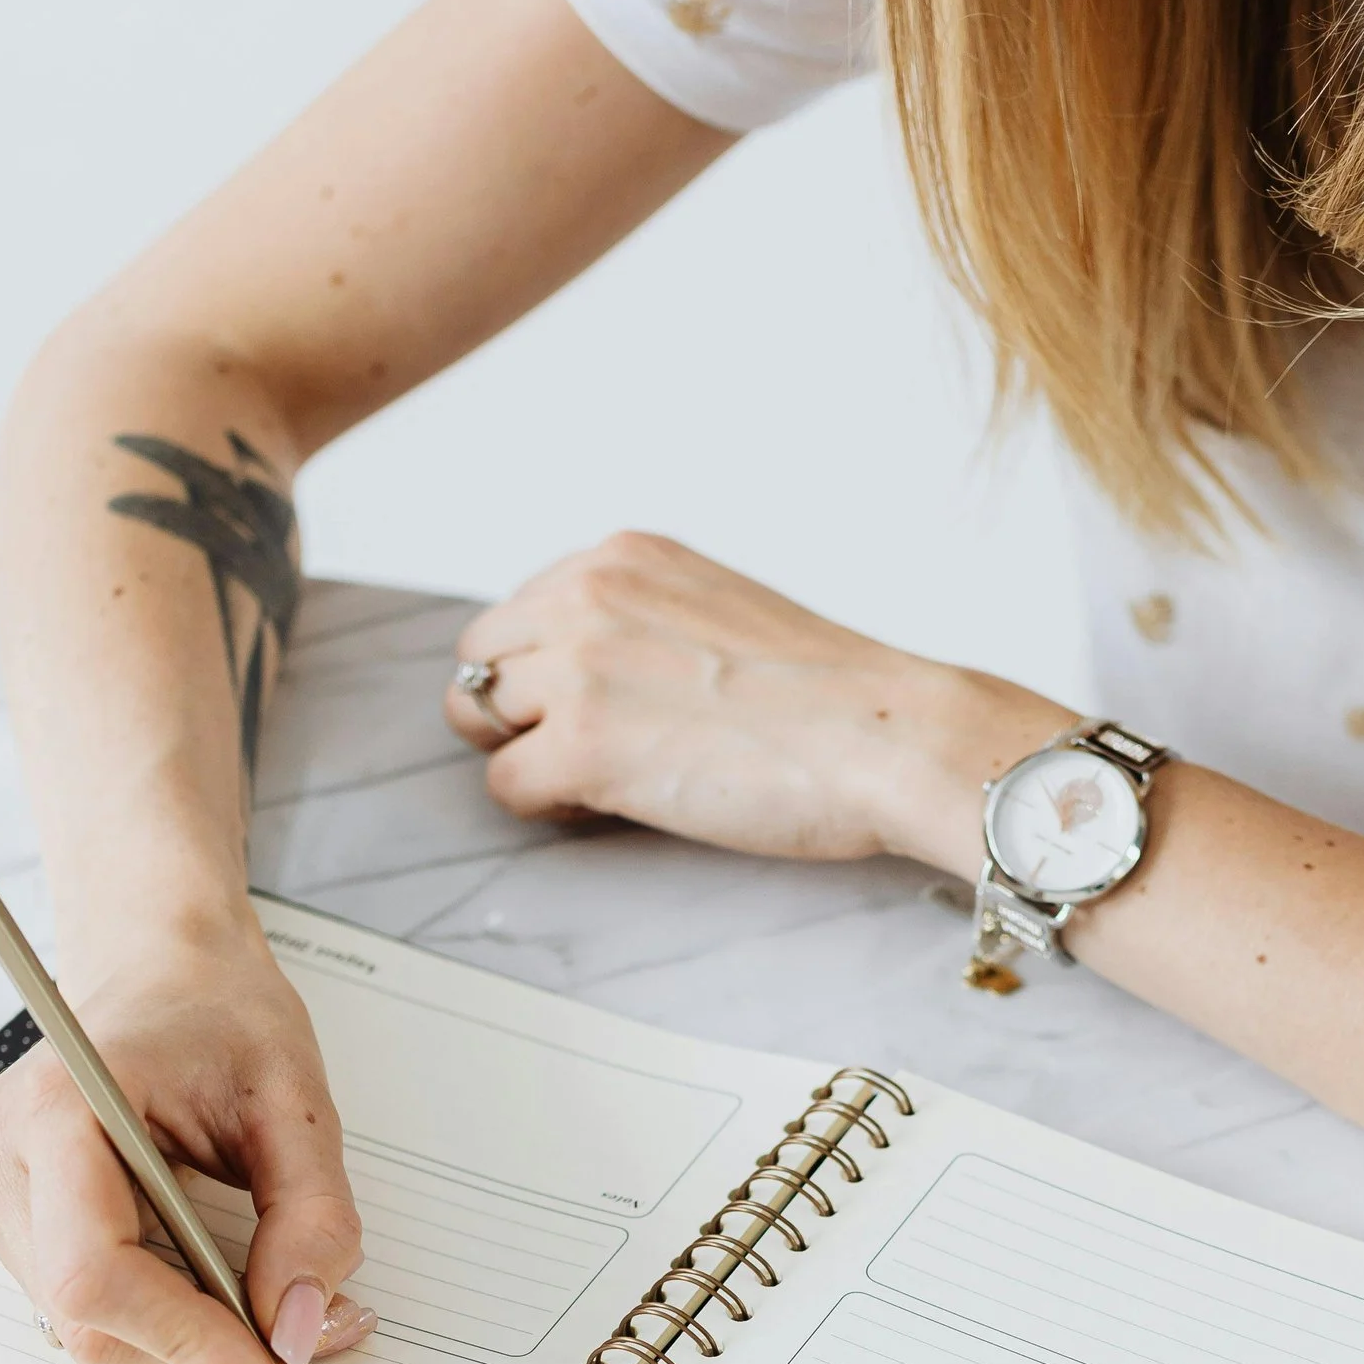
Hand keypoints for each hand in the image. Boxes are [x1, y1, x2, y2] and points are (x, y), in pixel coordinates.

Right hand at [0, 913, 372, 1363]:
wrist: (160, 970)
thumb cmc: (218, 1013)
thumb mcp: (296, 1104)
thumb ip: (311, 1222)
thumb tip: (298, 1333)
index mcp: (55, 1108)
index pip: (95, 1274)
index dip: (187, 1342)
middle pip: (91, 1321)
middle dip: (206, 1354)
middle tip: (309, 1342)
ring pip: (89, 1335)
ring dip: (191, 1350)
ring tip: (279, 1310)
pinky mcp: (10, 1220)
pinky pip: (86, 1313)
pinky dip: (166, 1327)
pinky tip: (226, 1294)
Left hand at [444, 532, 1065, 869]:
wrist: (883, 735)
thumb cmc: (826, 693)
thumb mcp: (715, 607)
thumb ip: (640, 619)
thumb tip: (586, 674)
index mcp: (621, 556)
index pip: (520, 609)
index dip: (544, 671)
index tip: (593, 706)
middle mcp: (586, 595)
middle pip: (481, 660)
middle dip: (516, 711)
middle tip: (582, 752)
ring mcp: (578, 670)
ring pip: (480, 720)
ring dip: (529, 756)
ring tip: (607, 781)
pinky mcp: (583, 748)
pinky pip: (505, 786)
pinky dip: (546, 807)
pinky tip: (611, 807)